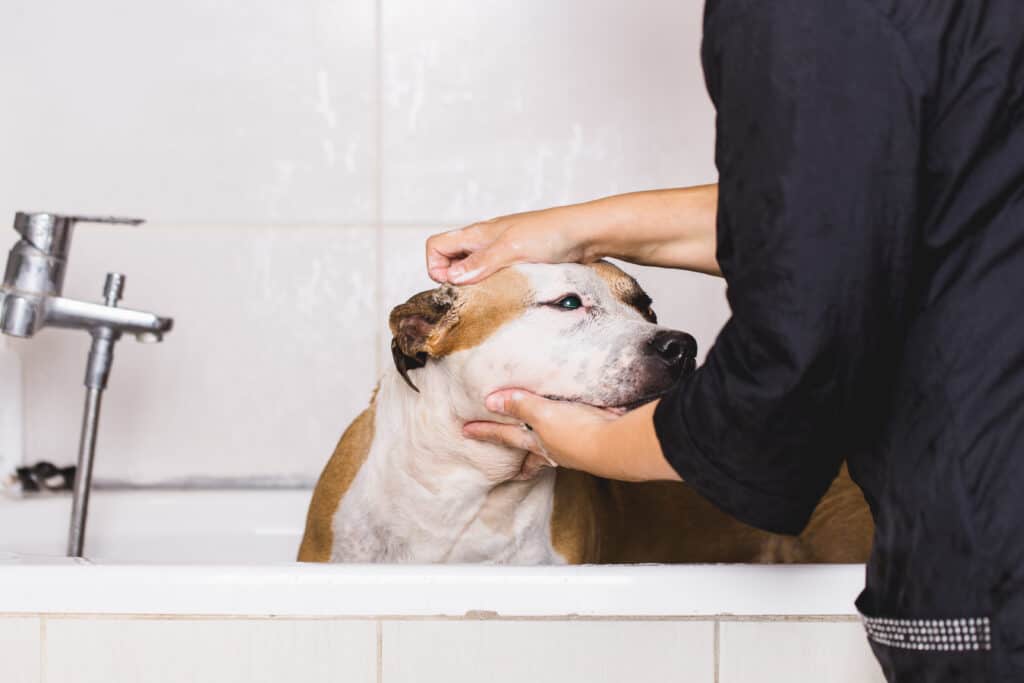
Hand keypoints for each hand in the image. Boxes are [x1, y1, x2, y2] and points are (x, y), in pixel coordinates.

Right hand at [426, 205, 595, 284]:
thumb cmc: (551, 233)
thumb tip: (452, 279)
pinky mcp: (516, 264)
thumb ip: (481, 262)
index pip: (436, 247)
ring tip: (493, 297)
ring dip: (476, 287)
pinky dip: (495, 288)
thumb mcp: (512, 248)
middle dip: (455, 281)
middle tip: (475, 295)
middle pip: (451, 262)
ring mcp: (500, 254)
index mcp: (477, 234)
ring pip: (473, 272)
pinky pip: (494, 278)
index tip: (456, 285)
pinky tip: (509, 296)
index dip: (436, 267)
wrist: (585, 234)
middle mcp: (484, 243)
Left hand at [463, 389, 681, 482]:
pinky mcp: (597, 440)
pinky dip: (576, 435)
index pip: (505, 436)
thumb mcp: (543, 414)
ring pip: (556, 450)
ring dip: (549, 449)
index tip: (466, 432)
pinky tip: (584, 426)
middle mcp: (556, 450)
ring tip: (548, 446)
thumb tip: (492, 402)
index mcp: (537, 443)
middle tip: (515, 470)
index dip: (486, 431)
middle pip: (532, 455)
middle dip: (522, 462)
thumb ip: (520, 406)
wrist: (618, 445)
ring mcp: (577, 448)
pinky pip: (580, 438)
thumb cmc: (578, 431)